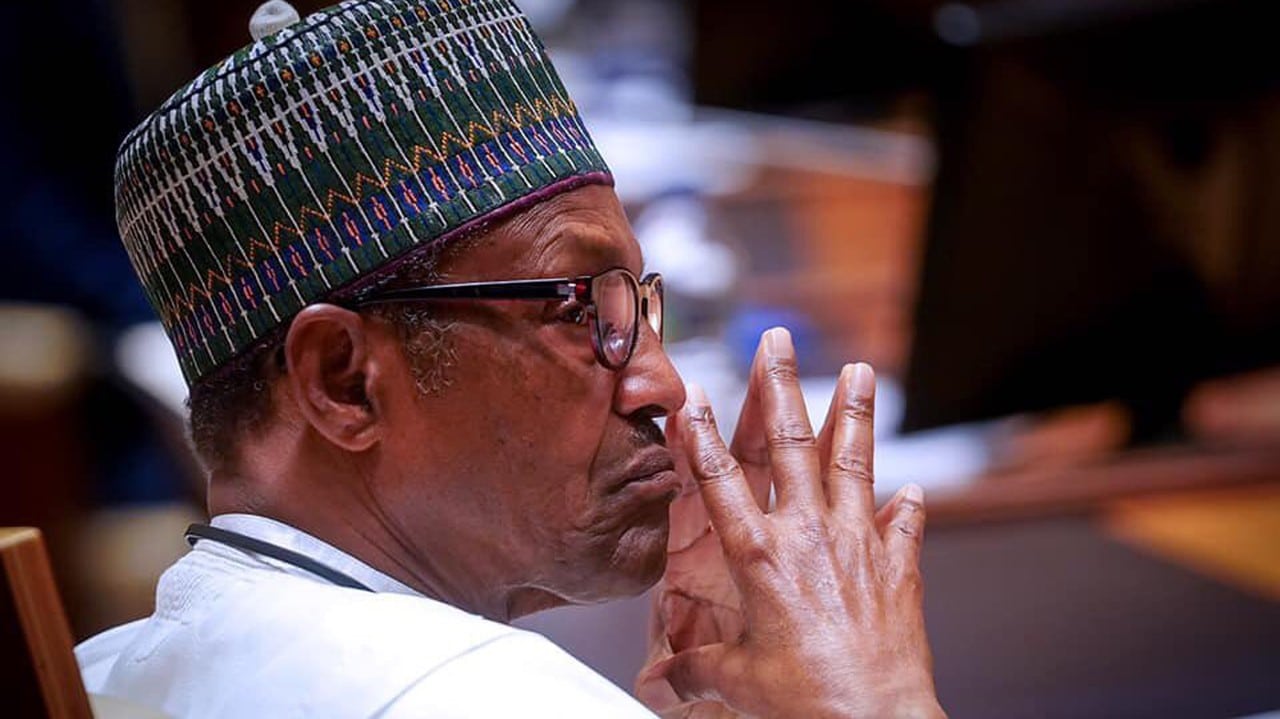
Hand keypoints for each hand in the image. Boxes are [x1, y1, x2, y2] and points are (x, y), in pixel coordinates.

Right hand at [639, 328, 943, 718]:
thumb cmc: (806, 702)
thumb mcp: (739, 681)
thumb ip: (698, 668)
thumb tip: (664, 679)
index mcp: (759, 558)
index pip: (720, 481)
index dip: (701, 434)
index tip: (692, 395)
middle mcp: (808, 537)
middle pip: (791, 445)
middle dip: (781, 387)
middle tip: (778, 341)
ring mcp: (858, 544)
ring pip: (855, 462)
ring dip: (855, 412)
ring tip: (861, 371)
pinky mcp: (898, 566)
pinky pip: (904, 523)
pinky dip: (908, 504)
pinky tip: (913, 485)